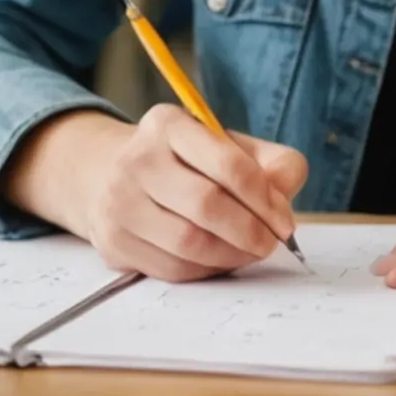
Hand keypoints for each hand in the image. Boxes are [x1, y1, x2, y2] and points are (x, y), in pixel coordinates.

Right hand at [3, 104, 308, 281]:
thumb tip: (283, 197)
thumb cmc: (187, 163)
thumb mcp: (230, 146)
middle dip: (250, 231)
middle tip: (270, 243)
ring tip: (250, 252)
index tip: (285, 221)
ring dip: (231, 255)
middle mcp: (137, 160)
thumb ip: (273, 163)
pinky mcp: (112, 241)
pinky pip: (170, 268)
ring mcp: (118, 202)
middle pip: (206, 205)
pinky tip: (220, 260)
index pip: (228, 163)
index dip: (265, 198)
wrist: (111, 176)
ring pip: (187, 243)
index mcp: (169, 125)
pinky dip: (205, 270)